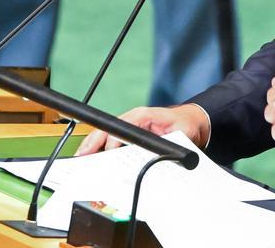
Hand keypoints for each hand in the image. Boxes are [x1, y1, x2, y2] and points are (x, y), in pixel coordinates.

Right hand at [75, 104, 209, 155]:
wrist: (194, 121)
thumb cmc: (187, 125)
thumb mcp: (182, 134)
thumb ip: (171, 144)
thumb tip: (160, 156)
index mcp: (144, 116)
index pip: (121, 127)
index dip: (112, 141)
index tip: (106, 154)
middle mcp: (134, 119)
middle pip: (107, 129)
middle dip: (92, 142)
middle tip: (80, 156)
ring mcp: (131, 126)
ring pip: (106, 134)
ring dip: (93, 146)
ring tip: (81, 159)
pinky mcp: (132, 134)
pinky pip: (113, 140)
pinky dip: (101, 149)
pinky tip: (93, 159)